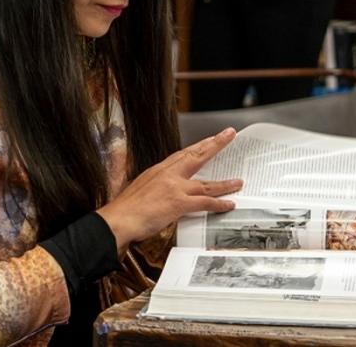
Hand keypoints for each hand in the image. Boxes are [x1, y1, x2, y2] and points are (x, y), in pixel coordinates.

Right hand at [96, 128, 242, 252]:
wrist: (117, 220)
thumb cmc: (124, 210)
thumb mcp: (139, 191)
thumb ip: (154, 188)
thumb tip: (161, 194)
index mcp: (157, 170)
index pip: (182, 155)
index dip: (197, 147)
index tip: (207, 140)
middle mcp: (167, 175)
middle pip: (196, 156)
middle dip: (214, 145)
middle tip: (229, 134)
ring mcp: (174, 187)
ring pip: (206, 183)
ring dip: (225, 183)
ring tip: (238, 181)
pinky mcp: (178, 202)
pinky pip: (204, 202)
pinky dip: (219, 203)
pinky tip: (229, 204)